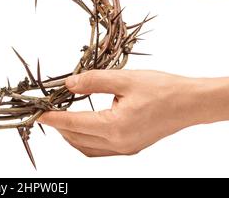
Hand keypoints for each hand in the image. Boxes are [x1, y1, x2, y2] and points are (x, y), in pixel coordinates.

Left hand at [38, 70, 228, 156]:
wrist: (190, 103)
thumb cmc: (163, 90)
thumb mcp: (124, 79)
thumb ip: (93, 81)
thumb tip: (69, 84)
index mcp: (115, 127)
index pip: (73, 124)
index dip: (53, 118)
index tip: (38, 113)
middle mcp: (118, 143)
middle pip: (77, 139)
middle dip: (59, 126)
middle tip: (48, 111)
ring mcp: (125, 148)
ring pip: (86, 148)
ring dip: (70, 135)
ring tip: (62, 118)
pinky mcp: (130, 147)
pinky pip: (99, 150)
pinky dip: (85, 140)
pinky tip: (83, 127)